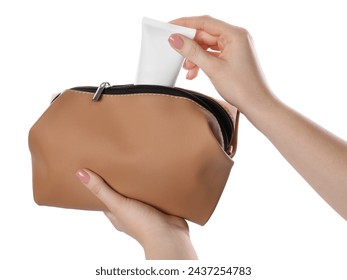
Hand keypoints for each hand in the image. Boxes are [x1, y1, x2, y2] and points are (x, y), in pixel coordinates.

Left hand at [76, 169, 197, 259]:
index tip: (97, 170)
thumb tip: (80, 174)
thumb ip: (101, 190)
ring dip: (137, 182)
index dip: (100, 185)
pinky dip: (152, 183)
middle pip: (121, 194)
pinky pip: (153, 192)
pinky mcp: (159, 205)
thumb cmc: (142, 224)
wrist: (170, 235)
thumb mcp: (118, 205)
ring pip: (138, 192)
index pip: (105, 198)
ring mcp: (145, 209)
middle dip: (120, 181)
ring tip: (135, 162)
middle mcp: (130, 212)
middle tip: (116, 162)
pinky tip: (153, 172)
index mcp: (117, 215)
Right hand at [168, 15, 273, 113]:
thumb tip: (176, 39)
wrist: (257, 104)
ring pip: (207, 46)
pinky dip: (202, 62)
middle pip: (205, 34)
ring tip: (187, 69)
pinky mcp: (233, 57)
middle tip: (176, 53)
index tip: (171, 26)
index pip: (205, 22)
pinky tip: (194, 72)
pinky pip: (213, 54)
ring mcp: (235, 47)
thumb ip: (192, 52)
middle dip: (190, 46)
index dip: (185, 23)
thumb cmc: (242, 88)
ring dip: (195, 56)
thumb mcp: (213, 68)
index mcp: (235, 34)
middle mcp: (237, 37)